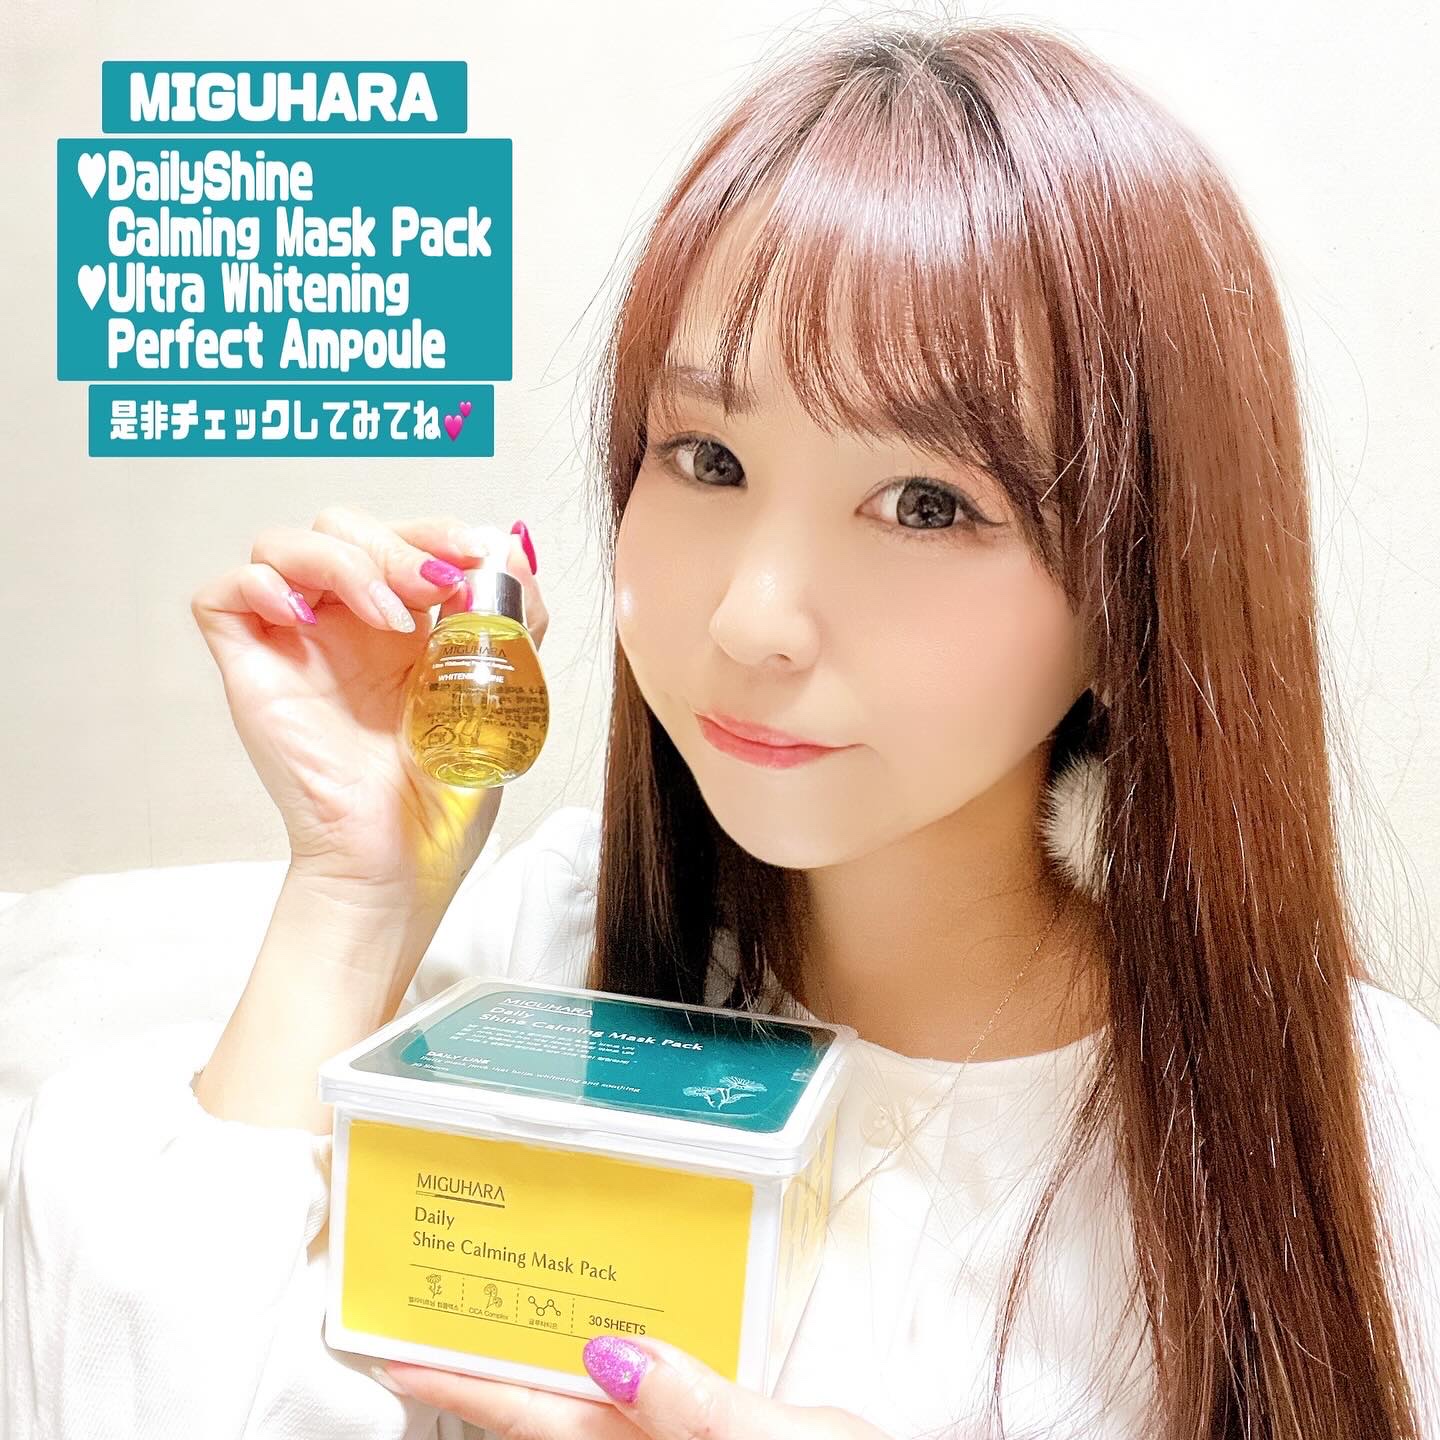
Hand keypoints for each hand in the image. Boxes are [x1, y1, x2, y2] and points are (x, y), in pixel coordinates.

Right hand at [189, 508, 547, 906]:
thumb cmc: (444, 793)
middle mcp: (344, 626)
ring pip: (282, 545)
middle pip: (342, 526)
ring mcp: (295, 644)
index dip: (433, 528)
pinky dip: (259, 585)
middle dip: (394, 541)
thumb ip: (514, 617)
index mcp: (404, 625)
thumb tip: (518, 544)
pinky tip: (307, 621)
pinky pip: (222, 595)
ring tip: (390, 616)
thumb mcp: (503, 691)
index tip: (474, 550)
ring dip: (341, 558)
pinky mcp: (251, 671)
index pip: (402, 536)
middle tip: (435, 587)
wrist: (403, 856)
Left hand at [378, 1335, 893, 1438]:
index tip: (390, 1353)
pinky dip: (600, 1373)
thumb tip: (613, 1357)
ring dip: (534, 1371)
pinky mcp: (702, 1437)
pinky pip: (631, 1409)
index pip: (535, 1421)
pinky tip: (600, 1342)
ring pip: (582, 1414)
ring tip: (492, 1318)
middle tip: (426, 1316)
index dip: (460, 1388)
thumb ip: (702, 1411)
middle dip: (481, 1373)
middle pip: (544, 1419)